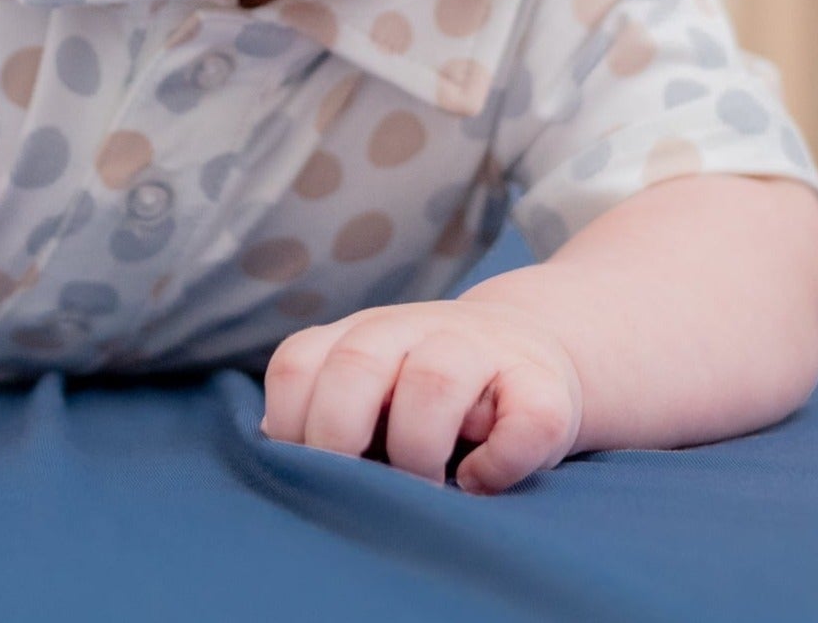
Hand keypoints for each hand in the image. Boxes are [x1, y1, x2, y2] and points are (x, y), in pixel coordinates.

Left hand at [260, 298, 582, 494]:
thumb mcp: (371, 385)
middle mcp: (413, 329)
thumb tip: (274, 446)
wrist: (530, 352)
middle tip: (358, 488)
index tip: (306, 469)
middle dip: (341, 434)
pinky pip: (524, 421)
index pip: (298, 363)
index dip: (291, 424)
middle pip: (356, 365)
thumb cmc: (427, 390)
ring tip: (426, 488)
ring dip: (419, 448)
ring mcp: (481, 349)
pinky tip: (481, 481)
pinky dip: (499, 463)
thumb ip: (323, 405)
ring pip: (434, 381)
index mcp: (360, 334)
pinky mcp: (543, 384)